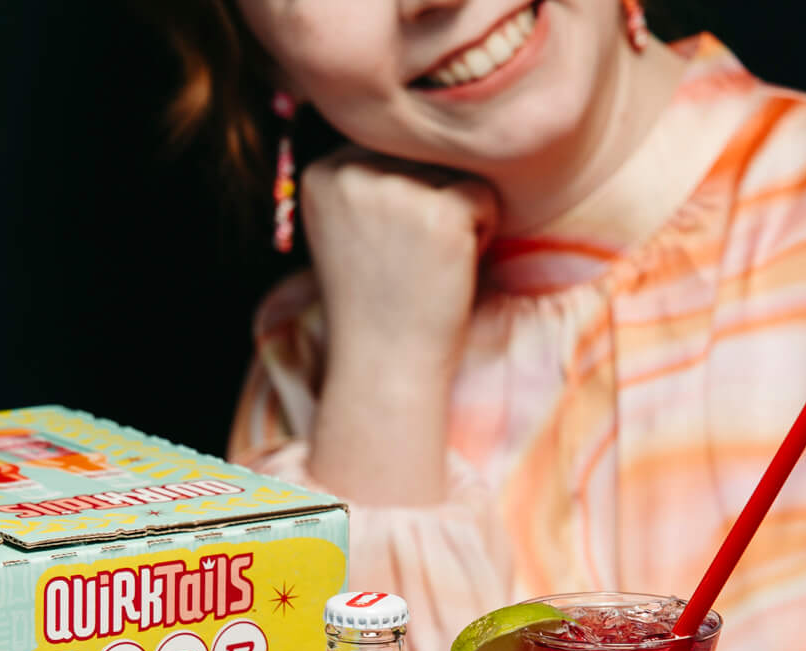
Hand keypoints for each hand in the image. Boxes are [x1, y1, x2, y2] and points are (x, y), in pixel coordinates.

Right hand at [300, 146, 496, 367]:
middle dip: (430, 203)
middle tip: (407, 259)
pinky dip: (481, 233)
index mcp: (321, 172)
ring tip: (425, 264)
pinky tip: (448, 268)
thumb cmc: (374, 301)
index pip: (389, 150)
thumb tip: (412, 129)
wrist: (384, 365)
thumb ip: (364, 178)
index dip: (400, 198)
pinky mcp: (440, 211)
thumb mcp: (347, 227)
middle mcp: (351, 172)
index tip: (382, 248)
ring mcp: (395, 189)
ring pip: (455, 173)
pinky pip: (484, 196)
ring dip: (456, 216)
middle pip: (424, 158)